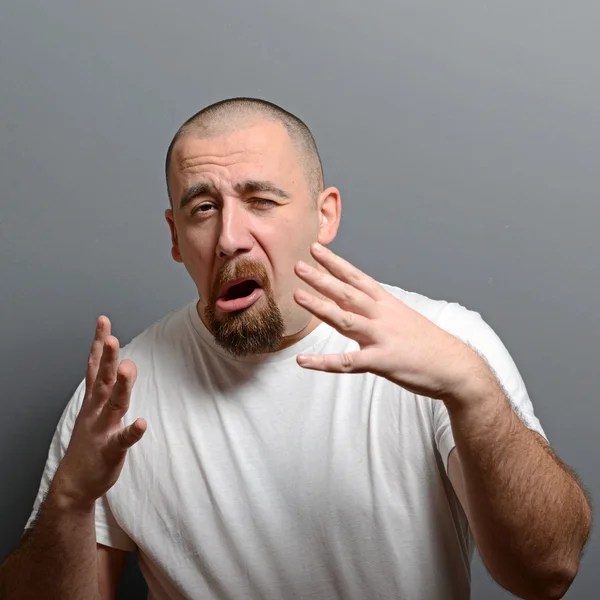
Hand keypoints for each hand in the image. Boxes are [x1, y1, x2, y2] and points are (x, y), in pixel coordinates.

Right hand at [51, 317, 146, 509]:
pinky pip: (122, 439)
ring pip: (113, 404)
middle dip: (107, 358)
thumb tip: (124, 363)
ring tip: (128, 368)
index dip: (99, 343)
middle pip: (103, 380)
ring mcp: (102, 429)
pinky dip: (132, 431)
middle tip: (112, 338)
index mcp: (93, 400)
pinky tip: (141, 423)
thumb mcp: (96, 409)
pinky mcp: (111, 450)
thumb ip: (110, 386)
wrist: (75, 482)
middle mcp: (95, 410)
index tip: (103, 321)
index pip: (95, 365)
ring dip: (121, 386)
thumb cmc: (91, 442)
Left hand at [293, 242, 481, 401]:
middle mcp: (382, 316)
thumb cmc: (427, 343)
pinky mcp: (381, 362)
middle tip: (299, 265)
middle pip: (347, 293)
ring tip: (297, 296)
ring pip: (345, 320)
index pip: (357, 278)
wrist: (455, 366)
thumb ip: (378, 310)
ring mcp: (381, 338)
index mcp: (387, 303)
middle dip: (322, 278)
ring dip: (320, 307)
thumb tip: (357, 303)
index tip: (316, 249)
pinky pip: (347, 363)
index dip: (335, 263)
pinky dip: (323, 363)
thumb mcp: (403, 317)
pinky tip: (302, 361)